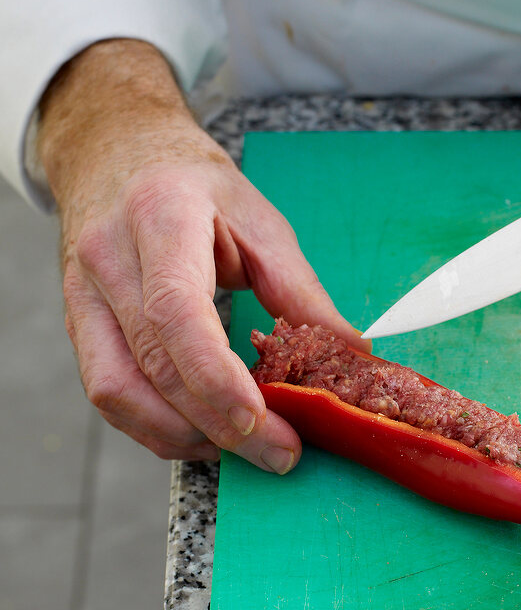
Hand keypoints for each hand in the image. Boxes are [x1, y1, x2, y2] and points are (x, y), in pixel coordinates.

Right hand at [39, 39, 364, 469]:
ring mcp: (84, 295)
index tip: (262, 419)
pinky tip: (207, 434)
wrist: (120, 157)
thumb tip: (350, 354)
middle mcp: (108, 258)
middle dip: (219, 424)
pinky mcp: (81, 326)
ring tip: (247, 449)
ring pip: (118, 392)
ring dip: (185, 435)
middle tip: (280, 452)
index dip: (215, 377)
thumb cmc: (196, 187)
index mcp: (160, 216)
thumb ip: (301, 292)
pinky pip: (111, 393)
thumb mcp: (260, 222)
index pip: (176, 311)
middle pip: (153, 364)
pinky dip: (160, 426)